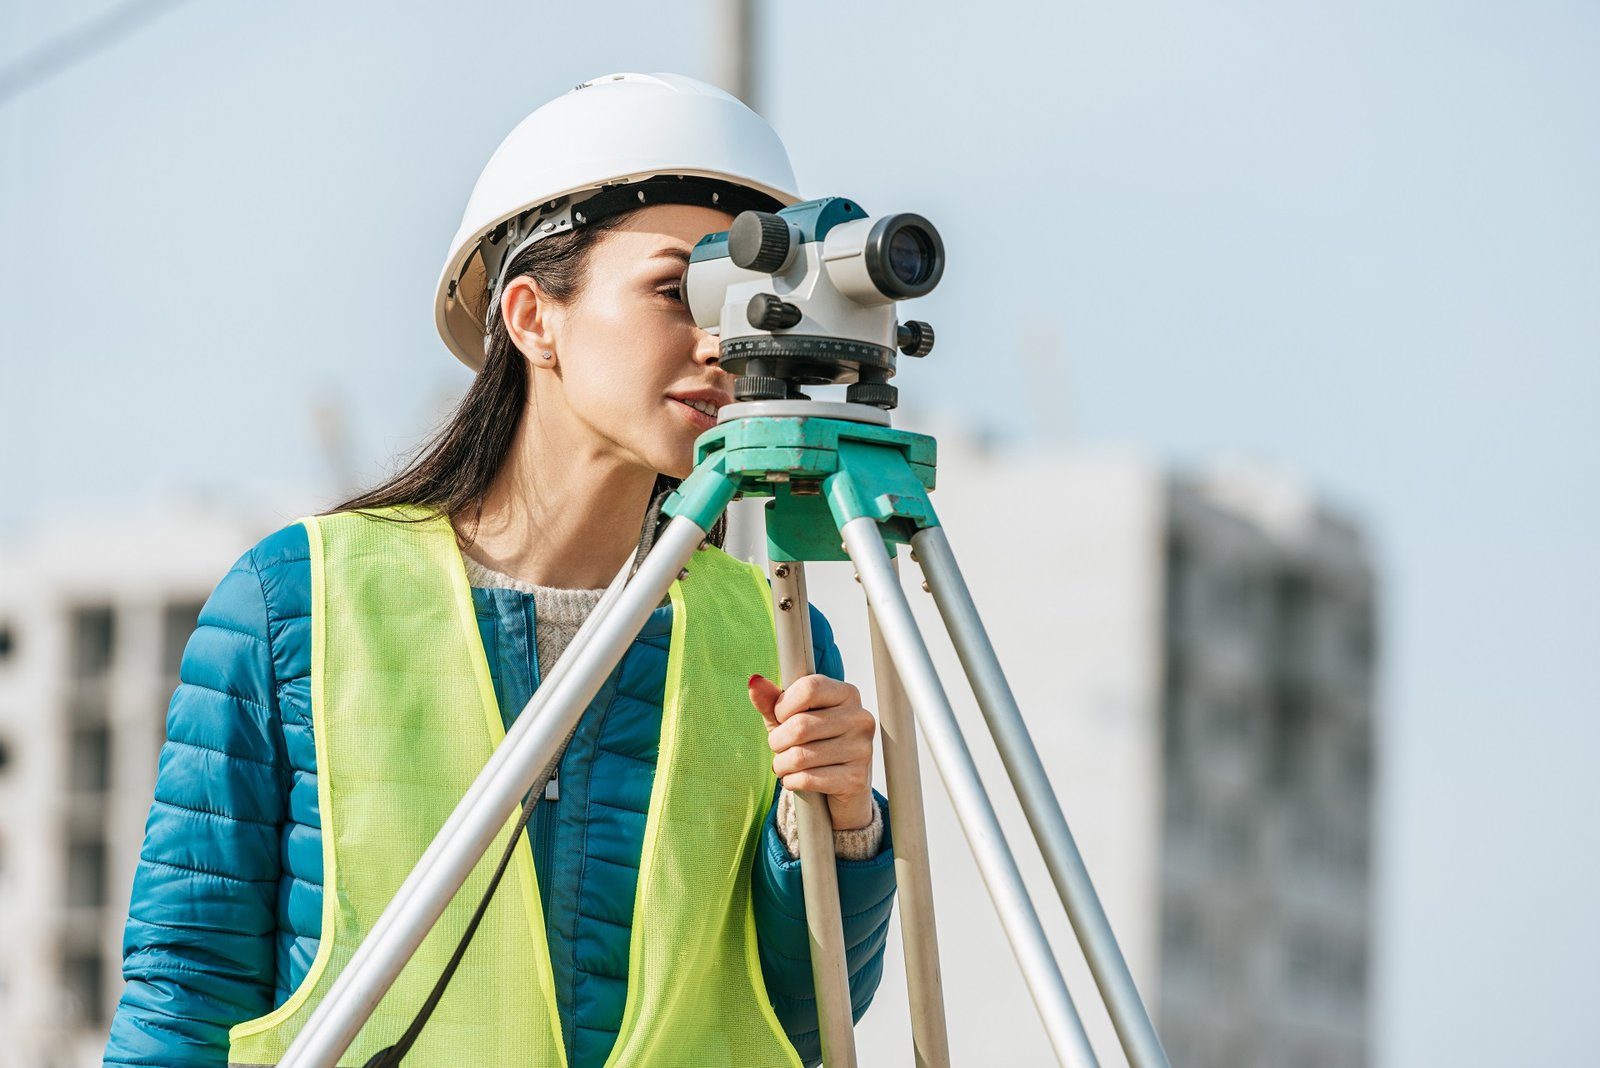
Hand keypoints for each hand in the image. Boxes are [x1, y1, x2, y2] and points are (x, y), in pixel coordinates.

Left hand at [748, 673, 876, 829]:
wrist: (839, 785)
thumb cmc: (812, 743)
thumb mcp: (789, 718)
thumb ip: (771, 700)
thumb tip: (754, 682)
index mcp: (846, 694)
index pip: (809, 689)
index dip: (784, 705)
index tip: (780, 717)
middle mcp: (860, 718)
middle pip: (801, 726)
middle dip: (778, 741)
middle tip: (778, 747)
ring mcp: (862, 749)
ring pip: (801, 756)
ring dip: (781, 764)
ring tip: (783, 765)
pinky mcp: (856, 779)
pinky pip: (809, 779)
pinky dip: (791, 781)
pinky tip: (794, 779)